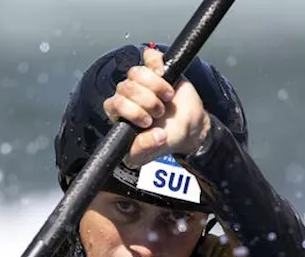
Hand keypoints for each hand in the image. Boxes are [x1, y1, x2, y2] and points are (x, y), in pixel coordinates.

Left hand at [103, 45, 211, 167]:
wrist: (191, 127)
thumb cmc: (168, 138)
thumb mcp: (153, 152)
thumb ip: (144, 150)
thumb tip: (155, 136)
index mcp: (121, 115)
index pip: (113, 104)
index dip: (131, 111)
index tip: (148, 122)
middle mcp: (127, 96)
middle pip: (125, 87)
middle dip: (146, 101)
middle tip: (159, 112)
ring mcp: (141, 81)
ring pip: (136, 72)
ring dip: (155, 86)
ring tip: (166, 98)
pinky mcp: (156, 68)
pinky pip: (149, 56)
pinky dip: (156, 64)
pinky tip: (164, 75)